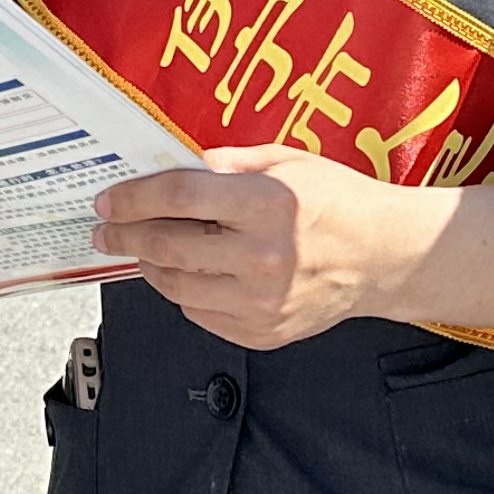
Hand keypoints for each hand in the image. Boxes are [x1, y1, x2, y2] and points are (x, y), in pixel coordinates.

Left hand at [90, 148, 441, 348]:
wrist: (386, 257)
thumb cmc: (340, 203)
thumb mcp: (289, 162)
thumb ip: (230, 164)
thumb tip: (176, 166)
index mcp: (269, 205)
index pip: (179, 199)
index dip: (134, 198)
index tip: (108, 201)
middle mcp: (264, 257)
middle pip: (168, 247)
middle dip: (127, 236)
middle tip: (107, 230)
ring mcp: (263, 302)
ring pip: (177, 287)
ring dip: (151, 266)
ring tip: (144, 250)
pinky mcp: (263, 332)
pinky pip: (201, 314)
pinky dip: (186, 293)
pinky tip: (190, 273)